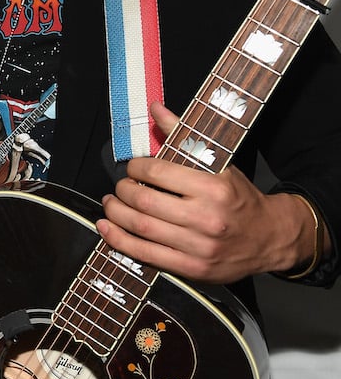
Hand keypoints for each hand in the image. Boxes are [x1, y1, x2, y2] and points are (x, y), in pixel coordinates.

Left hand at [96, 102, 313, 282]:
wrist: (270, 237)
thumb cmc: (238, 197)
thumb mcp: (218, 164)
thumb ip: (183, 136)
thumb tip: (155, 109)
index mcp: (213, 188)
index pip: (158, 172)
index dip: (136, 168)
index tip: (132, 167)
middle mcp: (207, 218)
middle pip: (145, 202)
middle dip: (123, 191)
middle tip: (120, 187)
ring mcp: (199, 247)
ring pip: (142, 228)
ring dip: (116, 214)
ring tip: (111, 204)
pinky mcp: (193, 269)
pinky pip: (147, 255)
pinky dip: (120, 241)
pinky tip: (107, 229)